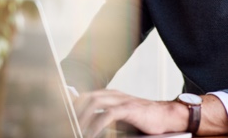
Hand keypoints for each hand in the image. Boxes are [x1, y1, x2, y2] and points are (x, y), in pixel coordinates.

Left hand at [73, 89, 187, 137]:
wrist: (167, 117)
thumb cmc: (143, 121)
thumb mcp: (120, 121)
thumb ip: (103, 121)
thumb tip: (85, 129)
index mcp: (109, 96)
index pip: (84, 97)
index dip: (71, 106)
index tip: (60, 118)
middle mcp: (113, 95)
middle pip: (85, 98)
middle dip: (73, 112)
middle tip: (65, 127)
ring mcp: (121, 100)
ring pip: (94, 103)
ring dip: (82, 118)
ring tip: (76, 131)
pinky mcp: (129, 108)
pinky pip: (108, 114)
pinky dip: (96, 125)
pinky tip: (91, 134)